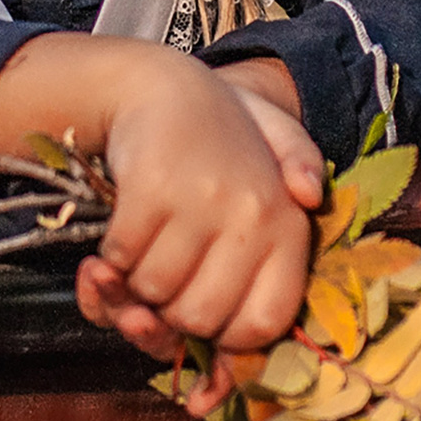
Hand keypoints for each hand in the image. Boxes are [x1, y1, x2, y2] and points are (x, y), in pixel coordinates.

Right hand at [79, 51, 313, 365]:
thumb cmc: (219, 136)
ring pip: (153, 292)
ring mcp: (200, 201)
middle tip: (164, 275)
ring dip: (135, 280)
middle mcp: (251, 214)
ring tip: (146, 245)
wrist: (158, 82)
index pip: (264, 323)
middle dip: (169, 310)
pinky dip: (110, 256)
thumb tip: (309, 196)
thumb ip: (299, 177)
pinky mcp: (149, 188)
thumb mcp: (273, 158)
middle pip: (198, 318)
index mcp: (286, 224)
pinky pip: (120, 259)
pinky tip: (123, 228)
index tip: (201, 314)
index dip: (223, 337)